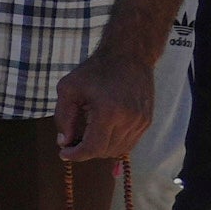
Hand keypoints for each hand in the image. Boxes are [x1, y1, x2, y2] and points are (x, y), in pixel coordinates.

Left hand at [54, 46, 156, 167]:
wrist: (129, 54)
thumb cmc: (95, 69)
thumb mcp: (68, 88)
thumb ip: (63, 117)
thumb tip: (65, 142)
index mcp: (109, 111)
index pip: (93, 148)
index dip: (76, 155)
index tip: (63, 154)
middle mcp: (129, 119)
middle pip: (104, 151)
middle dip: (85, 151)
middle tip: (71, 142)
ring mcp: (141, 121)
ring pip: (118, 150)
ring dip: (100, 149)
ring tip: (86, 135)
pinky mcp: (147, 121)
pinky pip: (129, 143)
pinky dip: (113, 143)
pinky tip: (101, 133)